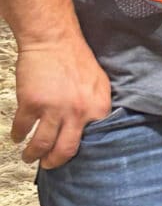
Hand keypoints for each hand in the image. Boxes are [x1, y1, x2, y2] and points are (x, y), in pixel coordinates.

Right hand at [12, 37, 111, 168]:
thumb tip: (91, 130)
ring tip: (29, 157)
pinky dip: (18, 135)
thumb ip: (96, 108)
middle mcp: (78, 112)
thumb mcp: (99, 84)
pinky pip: (23, 128)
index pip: (93, 142)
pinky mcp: (31, 103)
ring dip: (33, 154)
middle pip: (65, 149)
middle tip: (48, 166)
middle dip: (54, 162)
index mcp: (98, 108)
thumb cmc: (76, 58)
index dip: (80, 154)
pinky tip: (17, 137)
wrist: (53, 39)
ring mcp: (54, 109)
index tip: (71, 158)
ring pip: (42, 143)